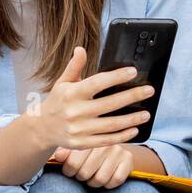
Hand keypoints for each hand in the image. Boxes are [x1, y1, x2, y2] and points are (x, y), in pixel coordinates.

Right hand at [28, 46, 153, 151]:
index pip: (98, 82)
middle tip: (149, 91)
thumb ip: (74, 67)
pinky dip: (123, 136)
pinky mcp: (82, 143)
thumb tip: (80, 49)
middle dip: (132, 96)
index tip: (133, 72)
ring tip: (146, 113)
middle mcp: (76, 111)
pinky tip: (135, 129)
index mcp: (72, 94)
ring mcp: (79, 129)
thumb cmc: (57, 102)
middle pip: (110, 104)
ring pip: (112, 124)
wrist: (41, 129)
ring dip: (132, 119)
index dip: (117, 76)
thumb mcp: (62, 83)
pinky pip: (107, 140)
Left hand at [51, 143, 134, 188]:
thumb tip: (58, 156)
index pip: (72, 164)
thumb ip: (65, 153)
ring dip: (94, 183)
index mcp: (87, 138)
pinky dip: (109, 184)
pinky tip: (107, 178)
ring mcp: (118, 151)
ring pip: (100, 179)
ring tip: (93, 176)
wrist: (113, 146)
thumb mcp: (74, 150)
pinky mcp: (128, 160)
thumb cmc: (88, 151)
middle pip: (85, 173)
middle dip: (81, 177)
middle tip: (83, 174)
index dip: (69, 172)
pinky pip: (116, 180)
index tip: (71, 170)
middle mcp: (103, 142)